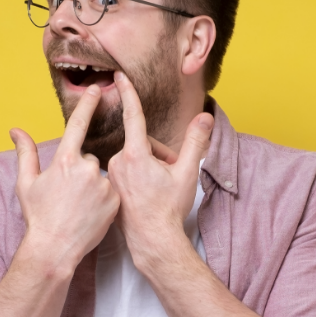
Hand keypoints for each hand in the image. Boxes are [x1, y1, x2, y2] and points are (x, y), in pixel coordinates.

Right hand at [10, 84, 119, 270]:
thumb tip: (15, 130)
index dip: (88, 104)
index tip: (97, 89)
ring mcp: (103, 184)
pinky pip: (110, 189)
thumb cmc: (38, 216)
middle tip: (68, 195)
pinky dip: (103, 197)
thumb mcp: (26, 183)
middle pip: (87, 158)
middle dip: (79, 171)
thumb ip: (25, 153)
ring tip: (79, 206)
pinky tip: (91, 212)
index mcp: (64, 161)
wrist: (55, 248)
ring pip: (99, 174)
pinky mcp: (115, 199)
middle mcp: (86, 168)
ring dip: (91, 184)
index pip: (78, 124)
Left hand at [107, 71, 213, 262]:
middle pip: (142, 143)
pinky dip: (138, 177)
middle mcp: (118, 162)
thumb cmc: (168, 209)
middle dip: (159, 154)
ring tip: (158, 189)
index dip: (128, 93)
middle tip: (170, 175)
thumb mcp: (187, 173)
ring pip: (134, 158)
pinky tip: (146, 195)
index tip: (118, 76)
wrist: (152, 240)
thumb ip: (195, 142)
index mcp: (135, 155)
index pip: (133, 116)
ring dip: (149, 166)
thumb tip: (205, 118)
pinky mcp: (110, 186)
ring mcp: (112, 175)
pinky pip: (126, 171)